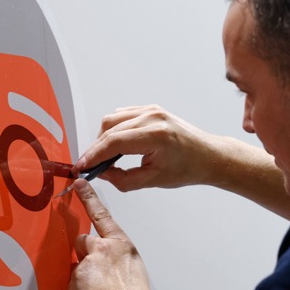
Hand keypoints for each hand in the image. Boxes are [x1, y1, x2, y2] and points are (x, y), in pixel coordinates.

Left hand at [68, 179, 156, 289]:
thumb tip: (105, 264)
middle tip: (97, 276)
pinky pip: (71, 281)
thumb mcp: (133, 270)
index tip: (79, 183)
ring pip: (76, 262)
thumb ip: (117, 259)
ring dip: (82, 273)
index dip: (89, 198)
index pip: (102, 215)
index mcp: (122, 245)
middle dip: (85, 254)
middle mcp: (104, 248)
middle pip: (83, 240)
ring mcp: (88, 261)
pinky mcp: (75, 277)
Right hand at [75, 105, 218, 191]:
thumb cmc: (188, 167)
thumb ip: (123, 179)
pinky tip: (117, 145)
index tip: (82, 166)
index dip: (93, 155)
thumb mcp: (153, 180)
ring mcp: (152, 110)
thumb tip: (101, 173)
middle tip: (91, 166)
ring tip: (106, 158)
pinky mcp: (151, 109)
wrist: (207, 156)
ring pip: (112, 119)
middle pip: (109, 128)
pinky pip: (122, 115)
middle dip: (95, 149)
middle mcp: (153, 117)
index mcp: (156, 135)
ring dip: (103, 138)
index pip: (114, 142)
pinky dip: (114, 130)